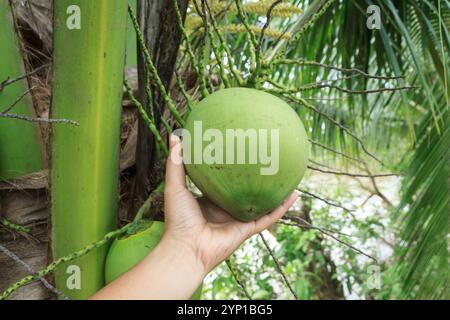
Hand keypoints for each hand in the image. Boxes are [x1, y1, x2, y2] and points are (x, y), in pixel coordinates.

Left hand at [162, 134, 297, 275]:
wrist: (187, 248)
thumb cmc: (179, 219)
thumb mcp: (176, 186)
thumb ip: (177, 162)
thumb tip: (176, 136)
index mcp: (210, 200)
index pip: (224, 182)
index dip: (231, 168)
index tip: (239, 151)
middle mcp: (226, 209)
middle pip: (245, 191)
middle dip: (255, 178)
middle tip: (265, 158)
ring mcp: (238, 219)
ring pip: (261, 204)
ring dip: (274, 192)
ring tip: (286, 176)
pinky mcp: (248, 229)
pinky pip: (269, 217)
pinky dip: (282, 208)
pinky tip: (294, 195)